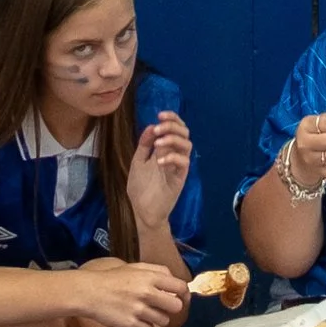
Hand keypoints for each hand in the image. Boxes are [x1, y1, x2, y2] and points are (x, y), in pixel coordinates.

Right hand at [65, 258, 187, 326]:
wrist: (89, 292)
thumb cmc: (113, 279)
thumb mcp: (135, 267)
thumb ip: (157, 271)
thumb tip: (176, 281)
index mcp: (150, 276)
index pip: (180, 287)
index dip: (183, 294)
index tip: (180, 298)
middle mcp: (147, 293)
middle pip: (175, 307)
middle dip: (171, 308)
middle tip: (161, 306)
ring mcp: (139, 310)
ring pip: (163, 320)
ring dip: (157, 318)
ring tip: (144, 312)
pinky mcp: (131, 324)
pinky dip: (145, 326)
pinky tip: (136, 319)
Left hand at [127, 109, 192, 233]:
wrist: (142, 211)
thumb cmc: (140, 188)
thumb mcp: (138, 161)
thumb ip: (144, 144)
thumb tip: (151, 125)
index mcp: (164, 149)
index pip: (175, 128)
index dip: (172, 118)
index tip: (160, 115)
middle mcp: (174, 154)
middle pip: (184, 133)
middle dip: (172, 126)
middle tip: (158, 128)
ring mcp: (178, 166)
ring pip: (187, 145)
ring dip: (173, 139)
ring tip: (158, 142)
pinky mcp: (180, 178)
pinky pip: (184, 162)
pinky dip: (173, 157)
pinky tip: (160, 161)